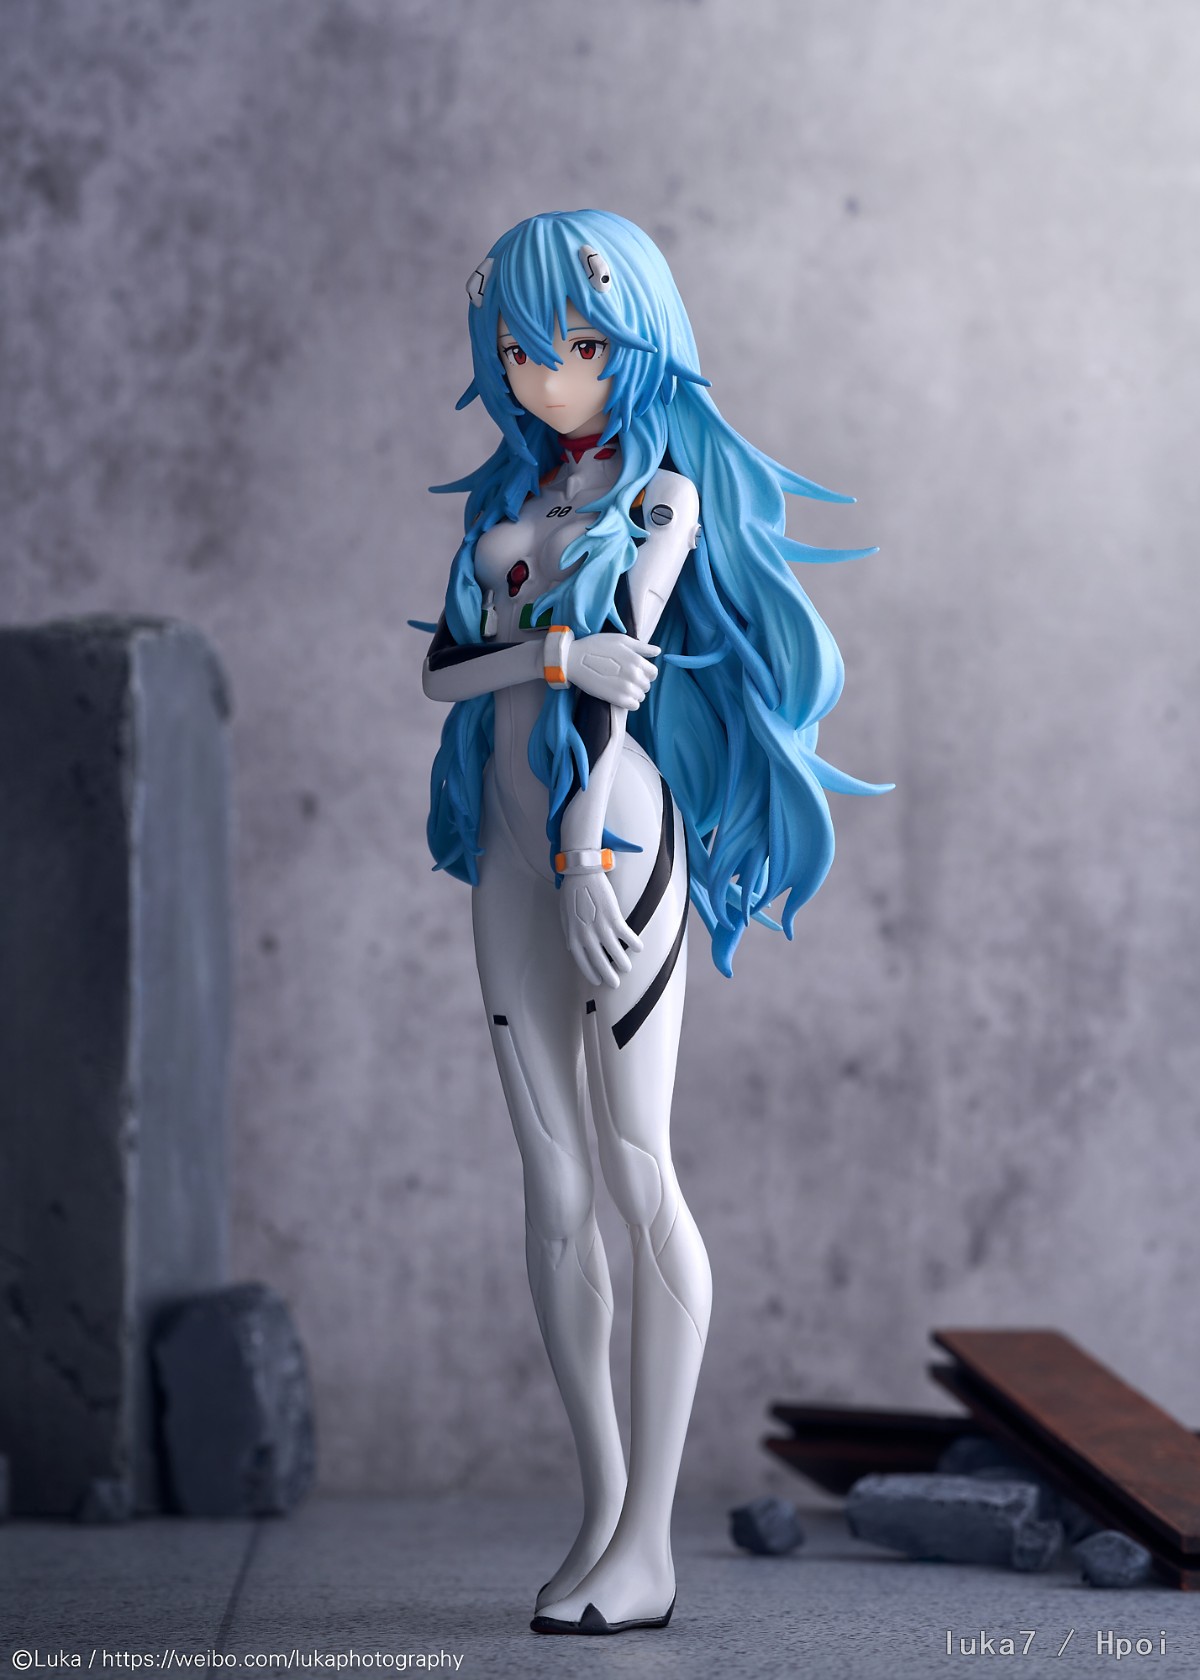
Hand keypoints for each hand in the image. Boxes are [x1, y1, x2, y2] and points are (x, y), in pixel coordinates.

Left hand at [560, 868, 643, 988]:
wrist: (581, 874)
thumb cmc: (571, 894)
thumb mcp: (564, 917)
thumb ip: (569, 934)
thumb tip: (571, 948)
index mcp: (574, 937)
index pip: (583, 962)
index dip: (591, 973)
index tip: (598, 981)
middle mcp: (587, 936)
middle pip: (600, 962)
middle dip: (609, 975)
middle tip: (615, 984)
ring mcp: (601, 928)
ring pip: (616, 952)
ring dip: (623, 962)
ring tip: (627, 968)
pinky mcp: (614, 918)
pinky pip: (627, 936)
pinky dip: (634, 943)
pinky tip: (638, 948)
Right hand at [566, 633, 659, 709]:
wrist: (573, 659)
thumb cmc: (595, 646)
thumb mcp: (620, 640)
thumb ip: (641, 646)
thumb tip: (657, 651)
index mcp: (636, 660)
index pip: (653, 673)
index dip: (645, 672)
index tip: (635, 672)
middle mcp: (634, 674)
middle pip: (647, 685)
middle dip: (639, 683)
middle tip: (624, 679)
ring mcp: (626, 688)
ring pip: (641, 696)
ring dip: (634, 693)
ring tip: (621, 687)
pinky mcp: (616, 699)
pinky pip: (633, 706)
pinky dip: (629, 702)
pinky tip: (620, 696)